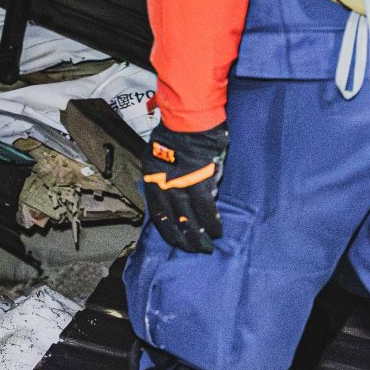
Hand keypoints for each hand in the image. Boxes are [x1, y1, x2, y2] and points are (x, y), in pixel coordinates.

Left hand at [142, 123, 228, 252]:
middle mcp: (163, 185)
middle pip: (171, 218)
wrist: (188, 120)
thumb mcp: (157, 153)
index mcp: (152, 177)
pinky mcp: (199, 182)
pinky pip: (206, 209)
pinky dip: (212, 222)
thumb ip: (163, 174)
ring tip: (206, 246)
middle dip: (183, 238)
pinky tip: (217, 231)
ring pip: (188, 218)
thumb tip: (171, 191)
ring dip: (198, 235)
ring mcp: (180, 185)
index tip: (174, 240)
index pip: (156, 211)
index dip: (166, 228)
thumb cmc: (175, 132)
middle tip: (193, 249)